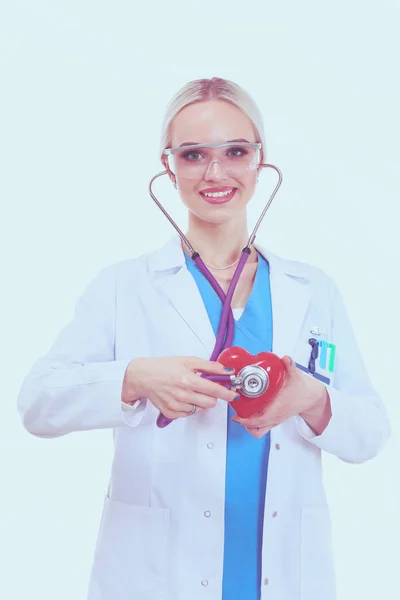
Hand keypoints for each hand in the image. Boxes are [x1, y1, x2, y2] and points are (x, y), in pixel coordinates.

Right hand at [122, 356, 237, 418]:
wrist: (143, 376)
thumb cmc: (163, 367)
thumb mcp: (188, 360)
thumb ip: (209, 366)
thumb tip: (226, 370)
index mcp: (187, 380)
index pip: (214, 390)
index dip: (227, 394)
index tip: (233, 395)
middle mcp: (182, 395)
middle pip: (210, 403)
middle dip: (212, 397)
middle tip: (207, 389)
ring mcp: (176, 406)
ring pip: (200, 409)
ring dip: (201, 402)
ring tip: (192, 391)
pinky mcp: (171, 413)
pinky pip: (189, 414)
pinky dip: (190, 407)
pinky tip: (184, 398)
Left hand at [232, 356, 328, 437]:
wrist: (311, 398)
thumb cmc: (302, 390)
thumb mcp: (295, 376)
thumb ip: (290, 366)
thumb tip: (286, 359)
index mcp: (277, 409)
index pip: (259, 420)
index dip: (245, 420)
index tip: (236, 415)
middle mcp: (275, 417)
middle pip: (255, 428)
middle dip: (243, 421)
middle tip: (235, 411)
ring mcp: (274, 420)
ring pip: (258, 430)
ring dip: (248, 424)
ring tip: (241, 414)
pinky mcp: (274, 419)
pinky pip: (261, 427)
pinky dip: (254, 424)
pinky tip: (250, 413)